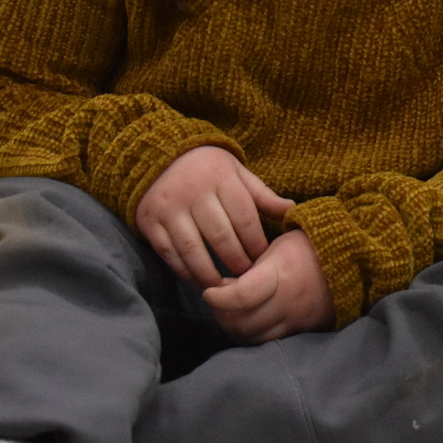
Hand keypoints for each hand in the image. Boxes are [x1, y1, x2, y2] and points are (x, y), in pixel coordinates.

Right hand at [135, 145, 293, 288]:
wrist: (159, 156)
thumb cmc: (209, 169)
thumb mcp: (237, 173)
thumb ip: (262, 194)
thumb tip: (292, 210)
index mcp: (221, 178)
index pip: (244, 217)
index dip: (256, 242)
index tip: (263, 257)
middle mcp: (194, 193)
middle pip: (220, 236)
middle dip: (236, 261)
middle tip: (246, 275)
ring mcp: (169, 208)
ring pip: (192, 248)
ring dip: (209, 272)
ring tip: (222, 285)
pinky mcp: (149, 221)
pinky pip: (168, 252)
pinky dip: (183, 270)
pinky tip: (196, 279)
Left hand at [201, 229, 335, 343]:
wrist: (354, 257)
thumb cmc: (309, 245)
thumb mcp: (278, 245)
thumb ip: (252, 268)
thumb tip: (225, 287)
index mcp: (281, 274)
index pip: (241, 296)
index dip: (219, 298)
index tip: (210, 291)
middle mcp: (289, 301)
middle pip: (243, 323)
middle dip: (223, 315)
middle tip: (219, 303)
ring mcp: (298, 319)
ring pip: (254, 338)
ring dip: (237, 328)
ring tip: (234, 313)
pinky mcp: (306, 329)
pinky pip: (272, 342)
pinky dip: (256, 335)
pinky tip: (253, 321)